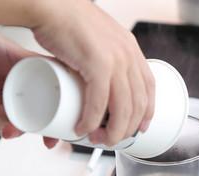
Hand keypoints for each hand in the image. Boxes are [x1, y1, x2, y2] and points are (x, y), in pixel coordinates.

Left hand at [0, 28, 58, 147]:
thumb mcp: (16, 53)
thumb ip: (38, 63)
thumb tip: (61, 68)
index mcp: (38, 88)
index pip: (52, 113)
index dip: (54, 130)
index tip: (50, 141)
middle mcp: (24, 101)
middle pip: (28, 126)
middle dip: (17, 129)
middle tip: (9, 130)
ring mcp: (6, 109)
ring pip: (5, 127)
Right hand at [32, 0, 154, 145]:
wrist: (49, 4)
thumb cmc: (65, 21)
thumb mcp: (95, 39)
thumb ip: (101, 58)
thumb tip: (95, 81)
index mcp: (130, 48)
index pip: (149, 86)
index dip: (147, 111)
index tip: (140, 127)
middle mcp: (127, 54)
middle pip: (138, 103)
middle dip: (127, 128)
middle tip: (111, 139)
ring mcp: (115, 58)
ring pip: (122, 107)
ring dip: (112, 130)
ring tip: (98, 139)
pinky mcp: (97, 63)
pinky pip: (99, 101)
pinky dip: (91, 120)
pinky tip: (83, 128)